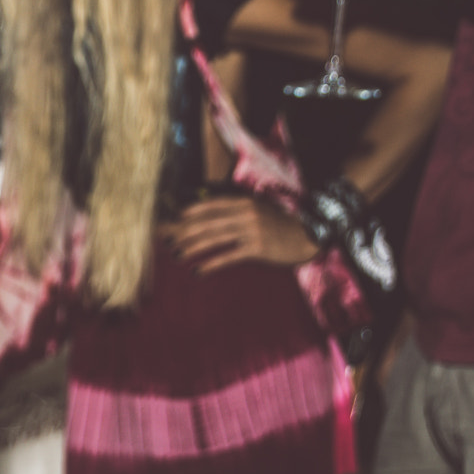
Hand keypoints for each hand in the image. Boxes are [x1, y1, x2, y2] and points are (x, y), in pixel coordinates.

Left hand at [165, 197, 320, 273]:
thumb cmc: (278, 226)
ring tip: (177, 255)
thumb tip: (209, 220)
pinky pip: (228, 256)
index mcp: (243, 202)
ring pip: (213, 238)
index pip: (210, 205)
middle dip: (184, 232)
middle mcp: (245, 213)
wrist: (307, 237)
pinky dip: (211, 264)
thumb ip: (235, 212)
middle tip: (167, 241)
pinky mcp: (256, 248)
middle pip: (207, 222)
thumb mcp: (257, 211)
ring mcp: (251, 230)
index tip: (173, 220)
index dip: (190, 213)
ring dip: (192, 247)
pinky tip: (197, 271)